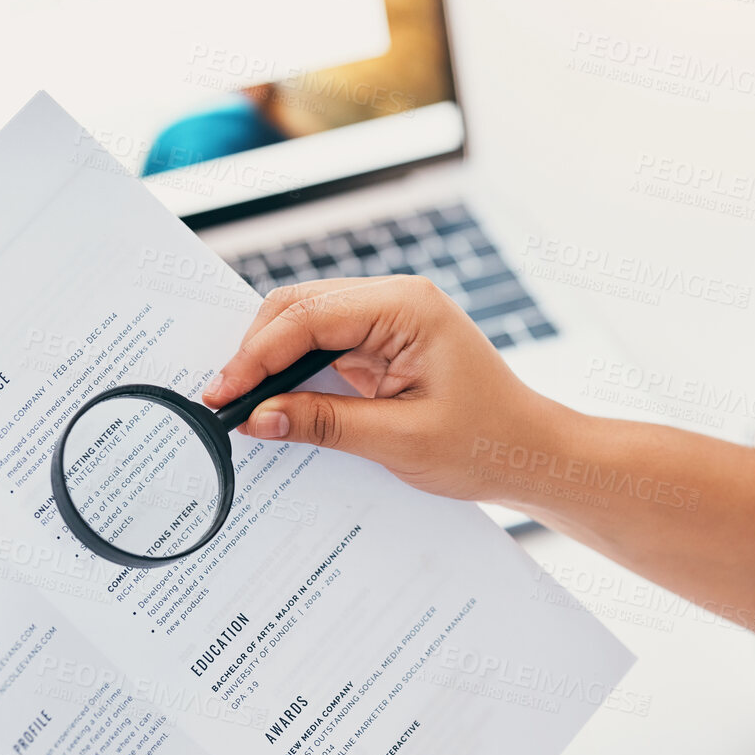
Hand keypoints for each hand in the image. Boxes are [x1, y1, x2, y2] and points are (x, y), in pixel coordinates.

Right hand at [200, 275, 567, 501]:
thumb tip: (257, 417)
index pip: (309, 317)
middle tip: (222, 402)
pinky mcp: (384, 346)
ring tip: (239, 404)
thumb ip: (324, 423)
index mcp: (406, 306)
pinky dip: (294, 373)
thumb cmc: (486, 442)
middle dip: (256, 353)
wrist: (532, 454)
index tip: (223, 394)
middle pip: (299, 309)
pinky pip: (325, 350)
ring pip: (306, 326)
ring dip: (271, 362)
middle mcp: (395, 301)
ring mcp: (389, 321)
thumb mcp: (401, 440)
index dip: (257, 355)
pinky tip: (273, 402)